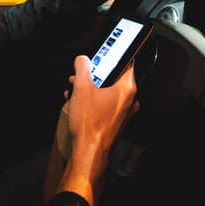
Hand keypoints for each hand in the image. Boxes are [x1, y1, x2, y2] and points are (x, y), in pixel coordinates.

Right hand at [45, 55, 137, 205]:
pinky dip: (94, 100)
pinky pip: (106, 104)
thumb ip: (83, 68)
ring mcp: (125, 112)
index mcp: (126, 88)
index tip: (102, 53)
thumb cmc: (89, 123)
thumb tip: (82, 60)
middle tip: (81, 75)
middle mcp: (130, 99)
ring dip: (91, 87)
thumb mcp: (81, 88)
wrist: (89, 151)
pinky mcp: (117, 121)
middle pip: (113, 77)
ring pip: (108, 91)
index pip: (125, 62)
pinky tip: (77, 102)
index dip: (111, 56)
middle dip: (94, 75)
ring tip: (74, 89)